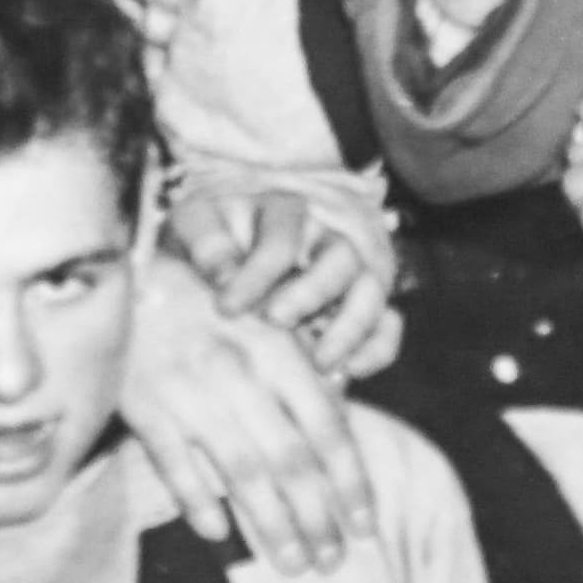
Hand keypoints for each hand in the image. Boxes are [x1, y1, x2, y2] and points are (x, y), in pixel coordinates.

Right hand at [118, 247, 378, 573]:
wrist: (126, 274)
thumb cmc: (208, 302)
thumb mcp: (264, 321)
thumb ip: (303, 369)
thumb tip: (342, 426)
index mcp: (278, 350)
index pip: (327, 429)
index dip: (351, 483)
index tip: (366, 528)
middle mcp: (240, 373)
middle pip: (290, 461)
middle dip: (317, 519)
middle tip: (332, 562)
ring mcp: (190, 392)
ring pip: (240, 472)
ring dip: (271, 525)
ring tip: (293, 564)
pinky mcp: (144, 406)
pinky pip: (176, 466)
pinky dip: (197, 502)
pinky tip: (218, 534)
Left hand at [167, 187, 399, 378]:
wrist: (226, 250)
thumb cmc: (210, 236)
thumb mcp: (195, 225)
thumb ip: (206, 244)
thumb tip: (224, 276)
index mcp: (284, 210)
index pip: (282, 240)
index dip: (256, 275)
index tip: (226, 307)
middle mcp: (327, 236)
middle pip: (341, 258)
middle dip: (311, 293)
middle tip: (276, 321)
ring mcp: (352, 270)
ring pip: (372, 291)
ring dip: (351, 328)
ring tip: (319, 363)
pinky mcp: (364, 304)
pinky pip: (387, 325)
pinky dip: (376, 349)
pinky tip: (346, 372)